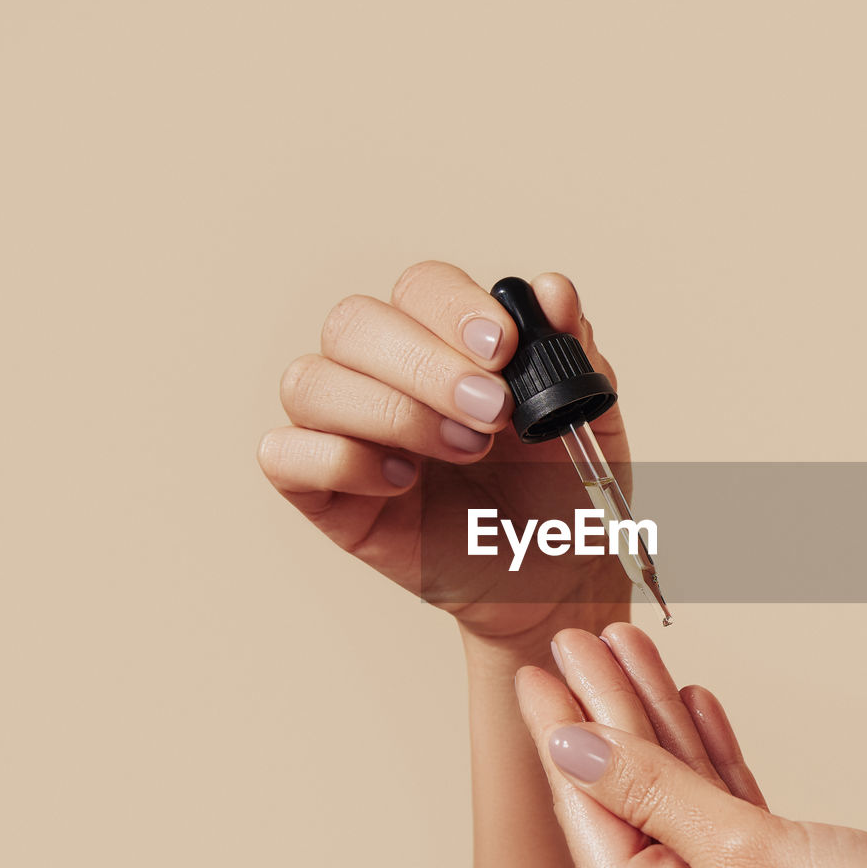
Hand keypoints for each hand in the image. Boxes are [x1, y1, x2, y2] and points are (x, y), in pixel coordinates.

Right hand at [257, 261, 629, 641]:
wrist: (558, 580)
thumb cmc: (562, 495)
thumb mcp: (582, 418)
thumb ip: (570, 351)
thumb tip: (552, 289)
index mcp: (442, 341)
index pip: (419, 287)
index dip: (453, 307)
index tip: (503, 347)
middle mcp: (381, 374)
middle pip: (353, 322)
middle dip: (426, 363)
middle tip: (494, 411)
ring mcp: (344, 431)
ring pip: (308, 382)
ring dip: (391, 412)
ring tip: (464, 450)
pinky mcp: (322, 494)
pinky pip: (284, 455)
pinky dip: (340, 460)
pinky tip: (405, 483)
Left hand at [516, 623, 866, 867]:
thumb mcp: (740, 847)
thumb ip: (648, 789)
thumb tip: (568, 747)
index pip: (588, 809)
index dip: (563, 729)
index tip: (539, 667)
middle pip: (627, 796)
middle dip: (607, 711)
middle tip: (578, 638)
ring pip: (673, 794)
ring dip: (656, 720)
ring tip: (628, 645)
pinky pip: (717, 813)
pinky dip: (706, 758)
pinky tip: (692, 702)